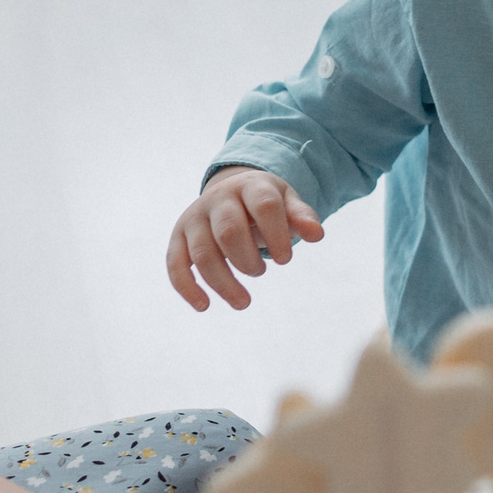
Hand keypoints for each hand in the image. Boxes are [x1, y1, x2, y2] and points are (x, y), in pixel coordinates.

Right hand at [167, 169, 324, 311]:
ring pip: (202, 253)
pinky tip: (204, 306)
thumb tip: (317, 235)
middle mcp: (217, 199)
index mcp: (249, 186)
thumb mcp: (286, 202)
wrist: (230, 191)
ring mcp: (194, 217)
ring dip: (223, 282)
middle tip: (262, 272)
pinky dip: (187, 287)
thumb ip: (302, 217)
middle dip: (248, 260)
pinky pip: (175, 263)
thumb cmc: (264, 203)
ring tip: (244, 302)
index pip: (264, 206)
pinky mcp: (178, 237)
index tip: (285, 260)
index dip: (276, 234)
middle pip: (229, 231)